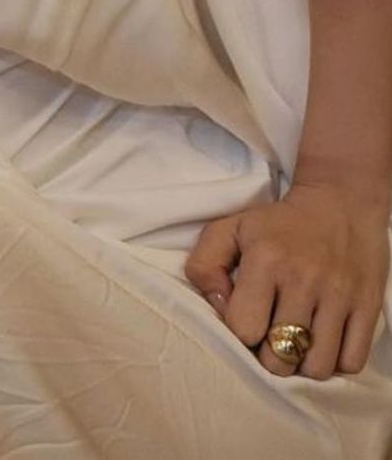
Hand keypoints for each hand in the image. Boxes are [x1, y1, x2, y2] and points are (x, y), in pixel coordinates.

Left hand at [184, 181, 388, 378]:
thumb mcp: (231, 228)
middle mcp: (303, 281)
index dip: (240, 333)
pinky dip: (335, 362)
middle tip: (271, 337)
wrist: (340, 203)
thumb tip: (216, 305)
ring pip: (316, 368)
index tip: (246, 320)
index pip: (243, 329)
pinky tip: (324, 342)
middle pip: (279, 358)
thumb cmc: (278, 223)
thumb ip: (205, 264)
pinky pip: (351, 362)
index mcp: (265, 260)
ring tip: (298, 342)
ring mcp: (339, 297)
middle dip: (269, 355)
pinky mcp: (367, 307)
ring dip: (303, 363)